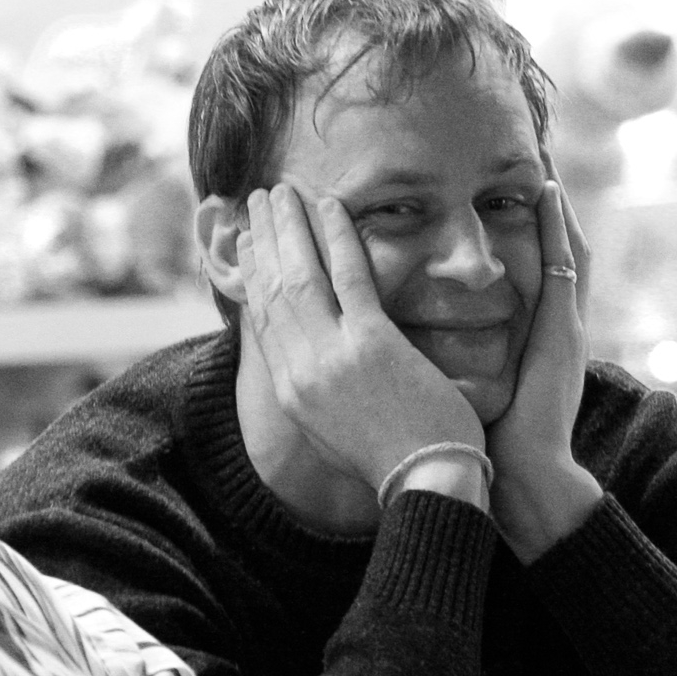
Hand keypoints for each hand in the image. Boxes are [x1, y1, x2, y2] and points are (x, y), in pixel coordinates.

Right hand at [238, 184, 484, 500]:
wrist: (428, 484)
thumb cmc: (395, 461)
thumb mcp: (336, 430)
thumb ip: (319, 391)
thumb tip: (310, 365)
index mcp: (291, 393)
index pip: (261, 320)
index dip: (251, 274)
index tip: (248, 241)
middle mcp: (300, 372)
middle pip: (271, 289)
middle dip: (264, 239)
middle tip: (260, 200)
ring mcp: (332, 357)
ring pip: (299, 276)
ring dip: (289, 227)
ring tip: (284, 191)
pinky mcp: (371, 346)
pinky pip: (349, 277)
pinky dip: (338, 237)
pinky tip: (331, 206)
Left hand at [484, 179, 601, 558]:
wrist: (522, 475)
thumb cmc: (485, 442)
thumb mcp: (467, 389)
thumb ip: (454, 360)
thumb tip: (410, 345)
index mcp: (531, 339)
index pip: (528, 271)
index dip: (522, 235)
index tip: (501, 194)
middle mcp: (552, 325)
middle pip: (553, 250)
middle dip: (548, 209)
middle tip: (535, 161)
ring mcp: (564, 326)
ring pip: (567, 248)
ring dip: (558, 206)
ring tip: (545, 162)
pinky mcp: (565, 332)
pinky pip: (566, 268)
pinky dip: (559, 229)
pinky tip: (550, 193)